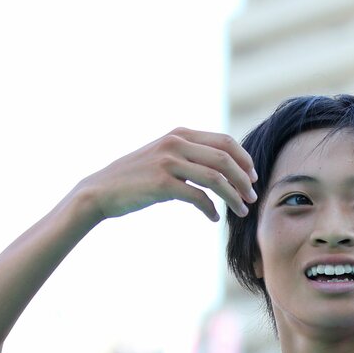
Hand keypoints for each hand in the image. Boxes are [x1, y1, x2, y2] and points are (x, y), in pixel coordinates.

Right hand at [76, 128, 256, 222]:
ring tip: (241, 211)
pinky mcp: (162, 183)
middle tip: (252, 197)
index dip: (244, 159)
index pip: (224, 141)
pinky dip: (211, 209)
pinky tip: (214, 218)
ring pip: (216, 178)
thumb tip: (220, 169)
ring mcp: (168, 161)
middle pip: (225, 158)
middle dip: (244, 179)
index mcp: (179, 134)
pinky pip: (198, 197)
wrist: (100, 191)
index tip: (252, 177)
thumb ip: (188, 155)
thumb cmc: (135, 178)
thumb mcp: (163, 156)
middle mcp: (176, 143)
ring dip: (233, 196)